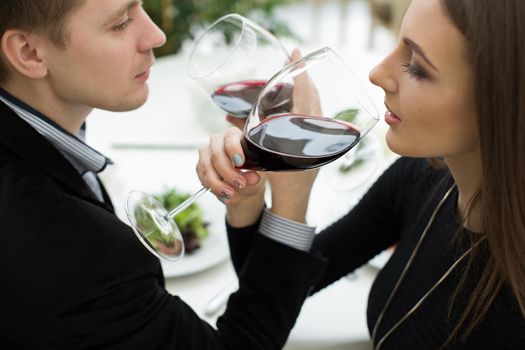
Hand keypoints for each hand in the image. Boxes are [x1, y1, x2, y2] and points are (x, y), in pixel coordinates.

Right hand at [197, 127, 265, 226]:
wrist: (243, 187)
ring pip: (206, 167)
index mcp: (233, 136)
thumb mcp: (256, 176)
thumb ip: (253, 177)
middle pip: (216, 154)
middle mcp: (217, 142)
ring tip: (230, 194)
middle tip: (240, 184)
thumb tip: (253, 177)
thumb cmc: (251, 175)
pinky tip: (223, 195)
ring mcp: (206, 154)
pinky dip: (213, 188)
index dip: (234, 150)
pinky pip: (202, 177)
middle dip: (227, 172)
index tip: (240, 162)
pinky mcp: (200, 166)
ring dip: (218, 183)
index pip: (230, 139)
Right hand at [264, 49, 320, 222]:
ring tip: (293, 75)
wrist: (295, 200)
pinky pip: (314, 113)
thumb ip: (249, 135)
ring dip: (304, 88)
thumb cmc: (281, 180)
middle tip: (292, 60)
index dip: (299, 73)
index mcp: (306, 130)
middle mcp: (318, 128)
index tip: (294, 54)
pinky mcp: (321, 139)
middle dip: (302, 76)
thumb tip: (230, 118)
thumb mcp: (264, 155)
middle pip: (313, 95)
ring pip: (315, 103)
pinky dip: (305, 101)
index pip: (305, 94)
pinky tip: (295, 99)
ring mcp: (322, 134)